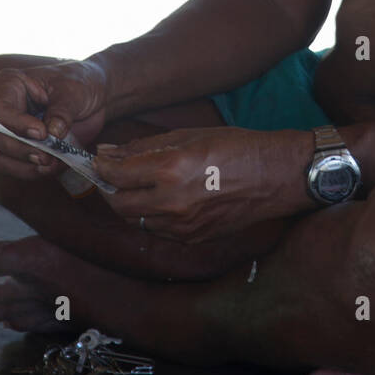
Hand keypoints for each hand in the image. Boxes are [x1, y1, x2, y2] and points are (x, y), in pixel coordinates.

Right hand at [0, 58, 107, 181]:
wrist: (93, 94)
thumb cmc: (79, 82)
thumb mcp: (74, 90)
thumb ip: (62, 111)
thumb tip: (52, 134)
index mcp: (9, 84)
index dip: (17, 124)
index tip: (41, 133)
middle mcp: (3, 109)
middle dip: (23, 150)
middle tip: (47, 156)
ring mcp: (10, 131)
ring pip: (3, 157)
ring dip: (27, 165)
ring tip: (52, 163)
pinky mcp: (22, 149)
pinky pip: (17, 168)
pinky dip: (34, 171)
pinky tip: (54, 166)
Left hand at [93, 127, 312, 242]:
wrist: (274, 175)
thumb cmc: (236, 147)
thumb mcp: (188, 135)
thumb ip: (144, 147)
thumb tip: (109, 153)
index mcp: (170, 169)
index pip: (116, 174)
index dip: (102, 166)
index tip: (99, 160)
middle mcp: (172, 202)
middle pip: (119, 204)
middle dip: (112, 189)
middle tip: (117, 174)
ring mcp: (182, 226)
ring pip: (137, 220)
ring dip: (132, 203)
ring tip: (144, 185)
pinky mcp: (191, 239)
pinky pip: (159, 230)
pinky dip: (154, 215)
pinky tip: (168, 198)